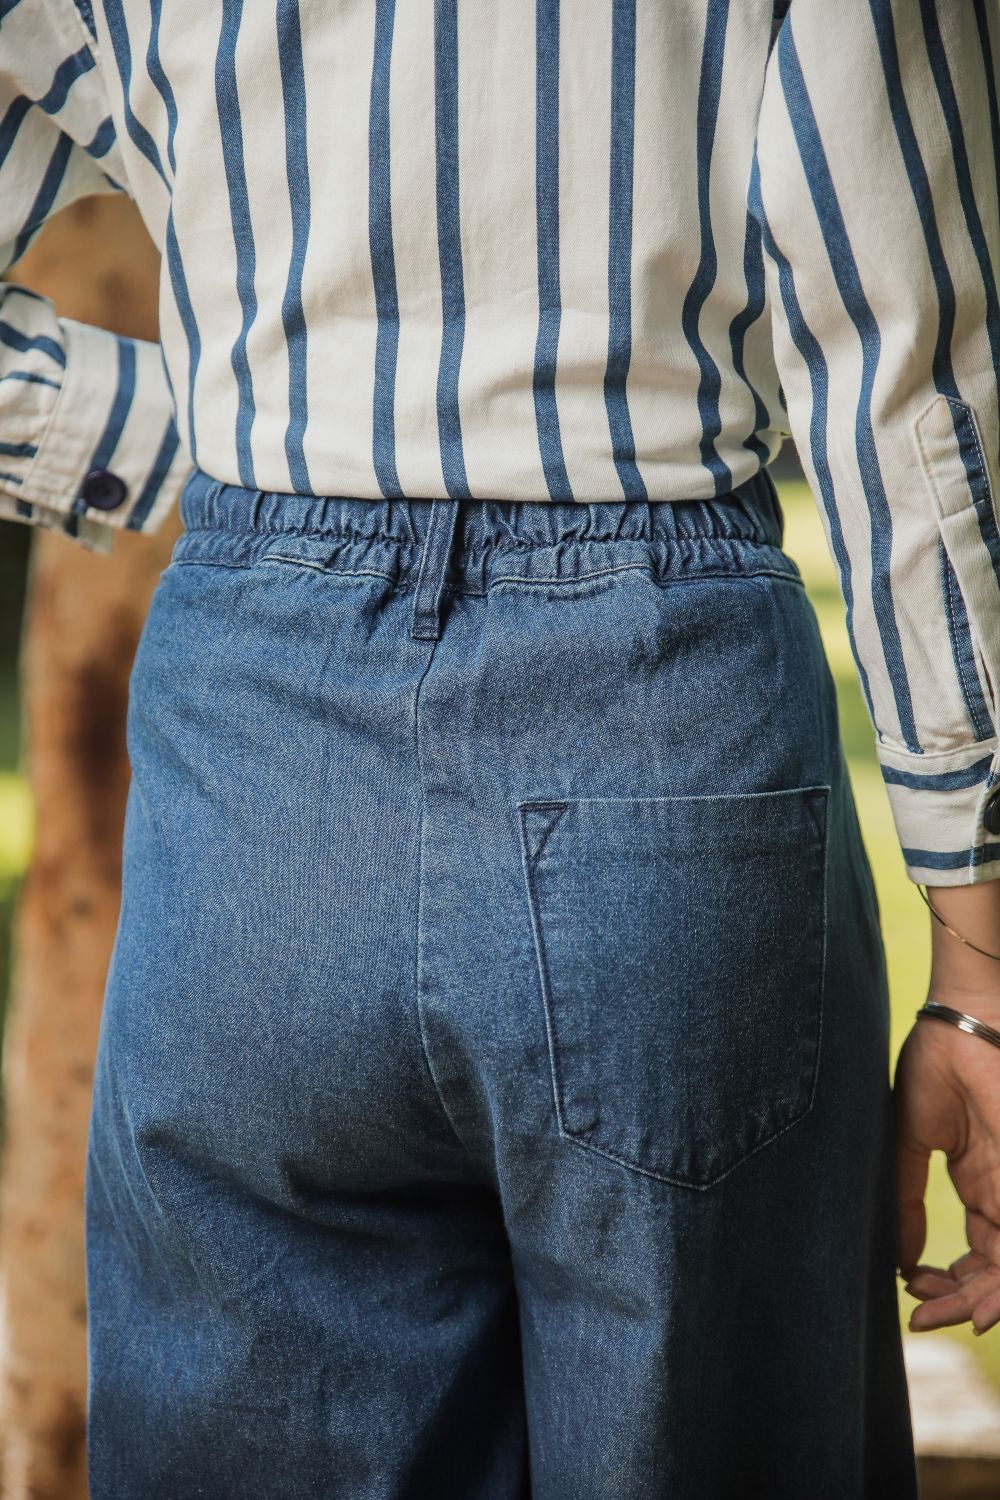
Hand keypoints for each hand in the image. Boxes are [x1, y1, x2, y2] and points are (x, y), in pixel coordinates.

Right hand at [895, 1005, 999, 1333]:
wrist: (960, 1027)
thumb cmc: (932, 1068)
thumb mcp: (908, 1141)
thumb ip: (905, 1197)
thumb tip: (901, 1257)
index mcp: (979, 1181)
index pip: (975, 1253)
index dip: (946, 1281)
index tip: (908, 1291)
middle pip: (994, 1269)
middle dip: (960, 1299)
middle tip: (922, 1314)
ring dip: (981, 1300)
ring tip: (944, 1315)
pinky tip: (978, 1305)